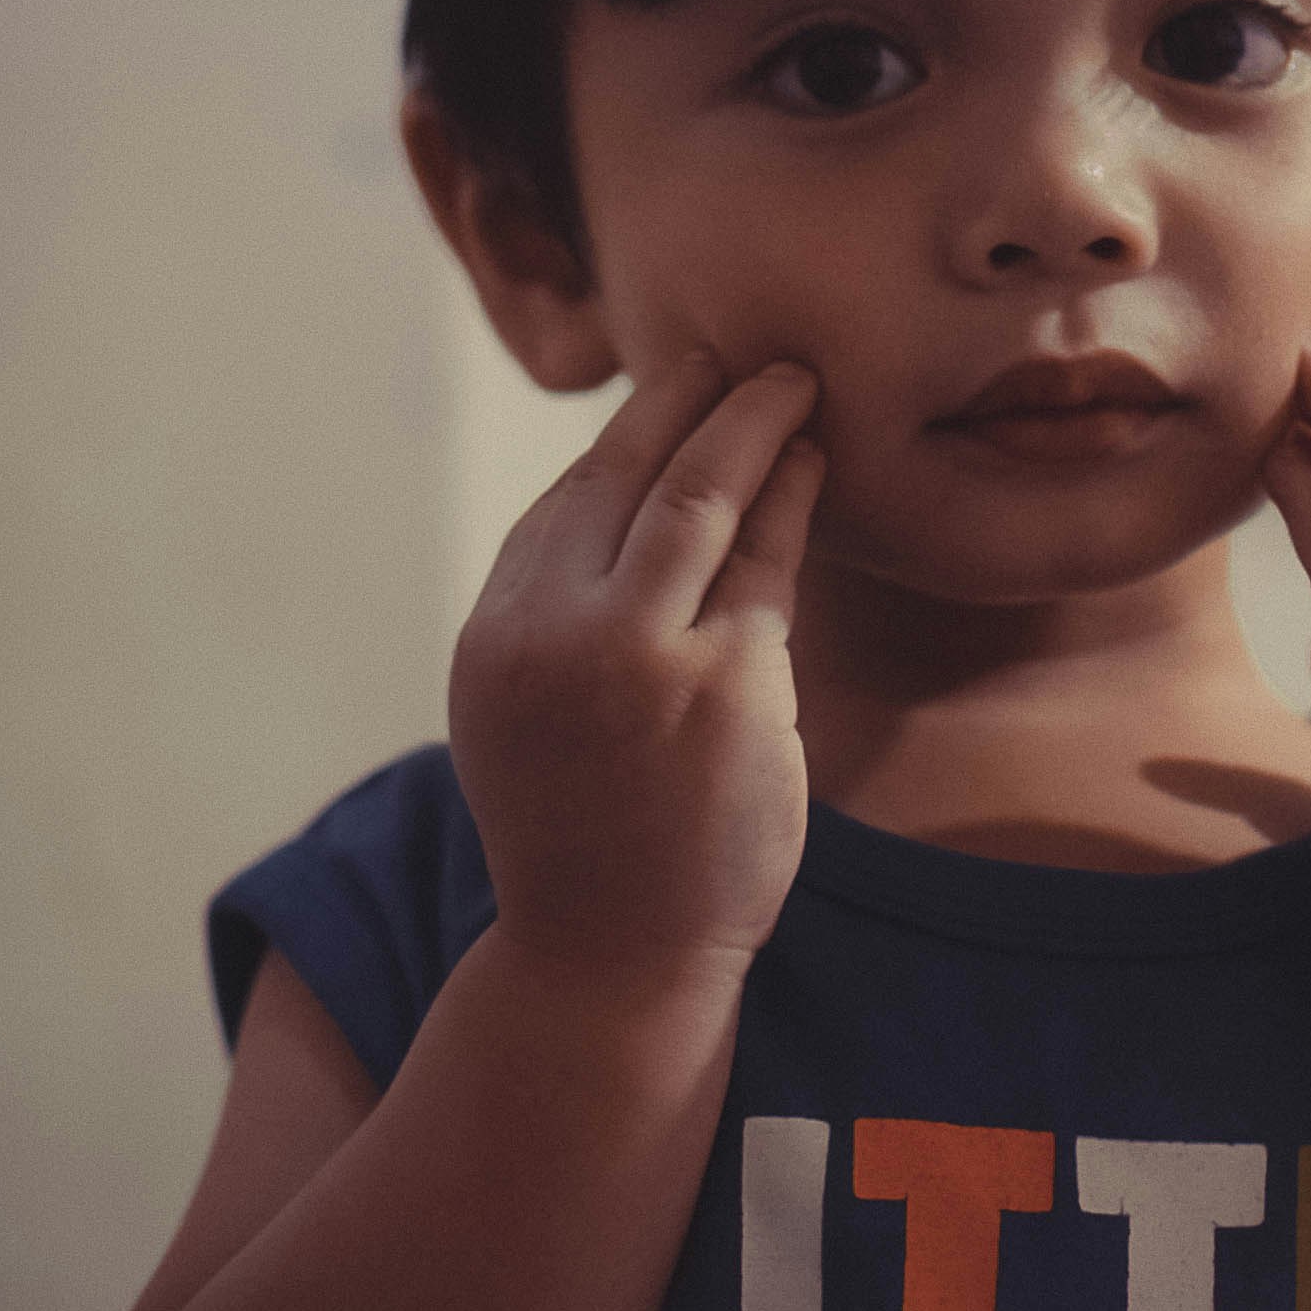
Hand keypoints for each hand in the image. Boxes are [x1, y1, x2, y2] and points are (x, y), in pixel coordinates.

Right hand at [446, 348, 825, 982]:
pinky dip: (791, 497)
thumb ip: (558, 616)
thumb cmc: (580, 833)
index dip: (628, 433)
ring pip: (701, 496)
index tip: (673, 388)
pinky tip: (813, 463)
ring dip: (752, 423)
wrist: (609, 956)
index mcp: (497, 634)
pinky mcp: (727, 682)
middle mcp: (556, 632)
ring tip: (793, 383)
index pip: (569, 500)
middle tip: (735, 354)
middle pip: (629, 474)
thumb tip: (625, 506)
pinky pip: (766, 560)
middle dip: (689, 398)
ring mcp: (642, 654)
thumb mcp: (526, 711)